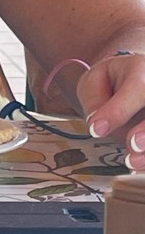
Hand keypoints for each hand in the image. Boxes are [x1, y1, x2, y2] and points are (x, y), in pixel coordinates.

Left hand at [77, 53, 144, 169]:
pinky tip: (140, 163)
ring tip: (133, 161)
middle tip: (132, 145)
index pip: (137, 88)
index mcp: (142, 70)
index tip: (97, 130)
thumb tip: (96, 123)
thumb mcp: (96, 78)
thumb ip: (94, 98)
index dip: (118, 111)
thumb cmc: (115, 79)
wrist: (136, 78)